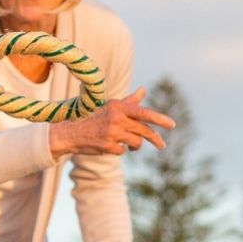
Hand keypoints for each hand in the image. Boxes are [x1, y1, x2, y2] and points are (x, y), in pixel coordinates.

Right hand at [50, 88, 176, 158]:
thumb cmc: (93, 117)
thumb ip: (129, 101)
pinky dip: (120, 150)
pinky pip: (123, 151)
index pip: (144, 113)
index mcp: (118, 107)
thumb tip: (143, 90)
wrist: (70, 132)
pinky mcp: (107, 146)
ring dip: (134, 145)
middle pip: (144, 131)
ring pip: (136, 142)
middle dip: (155, 139)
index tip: (172, 125)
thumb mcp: (110, 106)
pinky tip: (110, 145)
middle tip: (162, 146)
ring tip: (127, 143)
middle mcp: (116, 118)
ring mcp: (111, 133)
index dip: (160, 119)